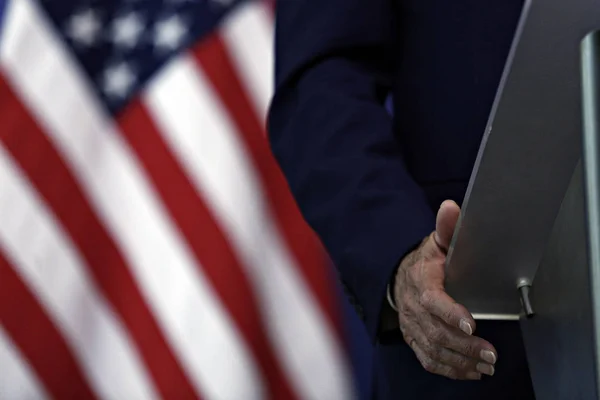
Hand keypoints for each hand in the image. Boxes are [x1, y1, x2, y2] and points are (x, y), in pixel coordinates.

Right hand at [393, 200, 496, 379]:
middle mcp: (413, 306)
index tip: (471, 324)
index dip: (450, 313)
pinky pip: (427, 359)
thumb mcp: (437, 241)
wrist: (399, 276)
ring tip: (486, 365)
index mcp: (421, 279)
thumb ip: (447, 228)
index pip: (432, 299)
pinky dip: (449, 369)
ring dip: (461, 360)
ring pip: (433, 349)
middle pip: (435, 331)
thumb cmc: (425, 260)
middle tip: (491, 353)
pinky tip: (470, 372)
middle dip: (465, 345)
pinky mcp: (413, 338)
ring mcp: (411, 324)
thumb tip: (451, 207)